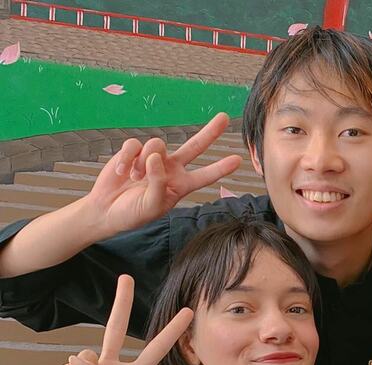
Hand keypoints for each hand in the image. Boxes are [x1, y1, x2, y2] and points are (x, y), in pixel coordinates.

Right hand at [85, 113, 240, 236]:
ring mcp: (153, 159)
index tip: (237, 160)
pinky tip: (122, 172)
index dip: (220, 169)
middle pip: (194, 147)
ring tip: (133, 178)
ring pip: (157, 145)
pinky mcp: (134, 152)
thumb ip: (158, 183)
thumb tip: (156, 157)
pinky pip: (134, 144)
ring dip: (142, 162)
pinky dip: (126, 157)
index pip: (204, 176)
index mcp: (180, 186)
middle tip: (223, 117)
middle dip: (209, 132)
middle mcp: (171, 169)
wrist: (107, 210)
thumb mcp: (151, 205)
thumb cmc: (133, 213)